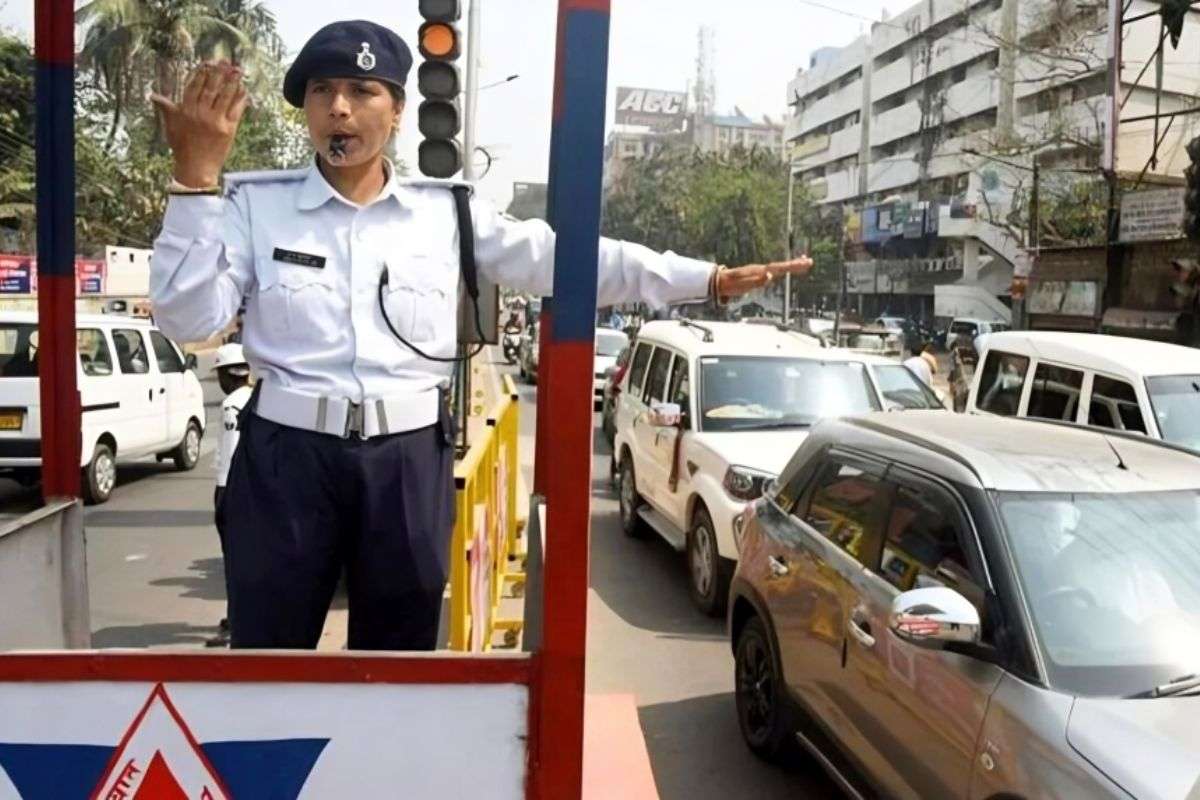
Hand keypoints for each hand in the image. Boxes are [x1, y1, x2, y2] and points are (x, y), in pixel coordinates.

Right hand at [149, 62, 247, 187]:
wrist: (196, 168)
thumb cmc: (182, 147)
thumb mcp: (170, 126)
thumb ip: (166, 108)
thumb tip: (153, 95)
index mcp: (186, 110)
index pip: (194, 86)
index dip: (201, 73)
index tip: (207, 63)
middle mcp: (200, 113)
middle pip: (211, 88)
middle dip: (218, 73)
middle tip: (225, 61)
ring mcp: (215, 121)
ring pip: (225, 97)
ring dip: (232, 82)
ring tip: (238, 71)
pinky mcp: (228, 129)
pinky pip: (236, 110)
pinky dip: (240, 99)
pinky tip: (244, 90)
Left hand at [715, 256, 813, 301]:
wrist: (720, 281)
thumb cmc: (731, 284)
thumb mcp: (743, 284)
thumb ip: (756, 280)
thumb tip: (769, 275)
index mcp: (760, 271)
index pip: (780, 267)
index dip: (792, 265)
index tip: (804, 262)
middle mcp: (761, 269)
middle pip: (782, 265)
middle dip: (796, 264)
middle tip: (809, 261)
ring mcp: (760, 271)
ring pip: (779, 267)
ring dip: (792, 265)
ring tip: (804, 263)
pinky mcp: (758, 274)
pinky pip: (774, 271)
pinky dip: (783, 269)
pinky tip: (786, 270)